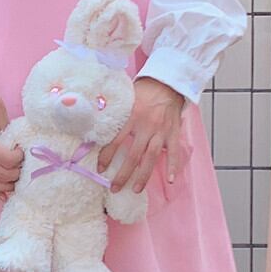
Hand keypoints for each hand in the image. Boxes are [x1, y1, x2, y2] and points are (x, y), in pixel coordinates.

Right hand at [0, 89, 23, 199]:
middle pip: (1, 176)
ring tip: (15, 178)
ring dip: (6, 185)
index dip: (19, 159)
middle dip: (16, 174)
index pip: (7, 161)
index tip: (22, 152)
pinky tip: (3, 190)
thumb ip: (7, 122)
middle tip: (22, 165)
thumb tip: (15, 142)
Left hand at [97, 77, 185, 193]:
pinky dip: (173, 166)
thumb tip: (96, 126)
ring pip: (151, 157)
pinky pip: (174, 152)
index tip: (101, 169)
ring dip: (143, 175)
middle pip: (133, 155)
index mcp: (132, 116)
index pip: (116, 140)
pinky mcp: (173, 132)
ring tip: (136, 189)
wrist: (168, 82)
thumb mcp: (126, 98)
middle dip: (123, 174)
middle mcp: (146, 125)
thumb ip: (116, 113)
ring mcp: (161, 130)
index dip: (107, 156)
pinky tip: (170, 180)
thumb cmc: (145, 90)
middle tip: (114, 187)